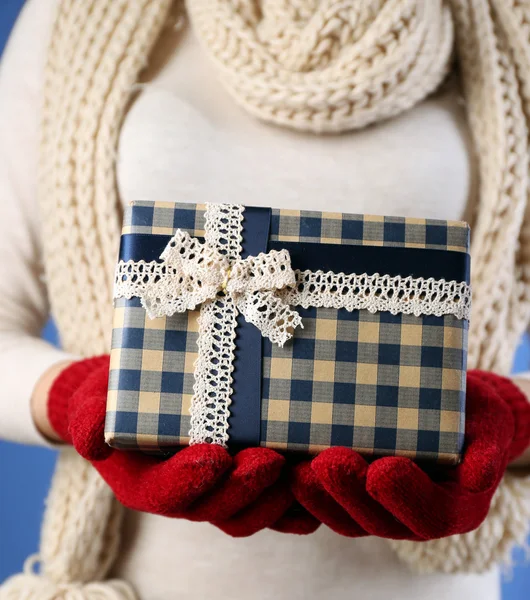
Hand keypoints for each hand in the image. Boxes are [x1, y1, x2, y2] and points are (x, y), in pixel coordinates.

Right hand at [46, 356, 318, 535]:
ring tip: (302, 469)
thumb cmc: (116, 399)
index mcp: (146, 483)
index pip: (167, 494)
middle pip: (218, 511)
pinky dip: (297, 501)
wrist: (137, 397)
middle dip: (246, 490)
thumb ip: (90, 418)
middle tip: (272, 460)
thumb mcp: (94, 401)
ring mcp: (217, 491)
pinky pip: (273, 503)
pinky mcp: (243, 480)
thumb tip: (92, 436)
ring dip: (278, 500)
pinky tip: (317, 476)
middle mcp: (185, 495)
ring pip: (250, 513)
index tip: (214, 455)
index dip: (190, 481)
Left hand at [291, 370, 529, 539]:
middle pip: (378, 520)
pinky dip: (303, 493)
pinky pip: (325, 505)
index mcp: (452, 507)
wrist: (450, 415)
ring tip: (297, 469)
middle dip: (349, 493)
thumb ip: (485, 453)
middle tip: (327, 462)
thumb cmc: (471, 419)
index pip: (430, 513)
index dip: (405, 497)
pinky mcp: (350, 497)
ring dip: (318, 497)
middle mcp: (411, 516)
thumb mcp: (488, 428)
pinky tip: (284, 468)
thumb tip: (477, 476)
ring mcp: (378, 510)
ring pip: (345, 518)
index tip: (383, 469)